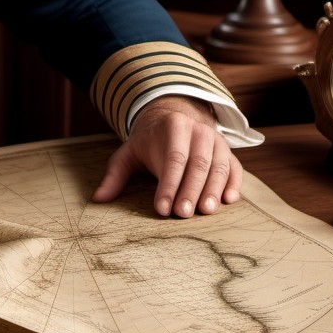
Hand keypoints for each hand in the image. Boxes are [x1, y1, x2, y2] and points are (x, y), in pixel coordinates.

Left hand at [91, 96, 241, 216]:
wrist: (175, 119)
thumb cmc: (149, 143)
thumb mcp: (128, 153)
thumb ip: (114, 176)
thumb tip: (97, 199)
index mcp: (172, 127)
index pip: (172, 159)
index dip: (167, 185)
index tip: (161, 209)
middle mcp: (197, 131)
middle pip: (196, 164)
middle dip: (189, 190)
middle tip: (182, 214)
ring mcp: (216, 141)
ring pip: (218, 166)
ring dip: (212, 190)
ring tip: (205, 211)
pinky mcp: (228, 152)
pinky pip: (235, 168)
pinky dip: (234, 184)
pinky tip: (228, 200)